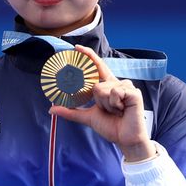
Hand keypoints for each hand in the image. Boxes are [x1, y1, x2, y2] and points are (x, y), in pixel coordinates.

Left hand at [49, 45, 153, 160]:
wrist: (124, 138)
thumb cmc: (110, 126)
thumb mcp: (87, 117)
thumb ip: (71, 112)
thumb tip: (52, 109)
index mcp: (107, 86)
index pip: (96, 67)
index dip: (88, 56)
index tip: (76, 48)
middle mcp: (116, 83)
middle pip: (94, 85)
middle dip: (97, 101)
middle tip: (107, 111)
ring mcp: (126, 86)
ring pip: (101, 89)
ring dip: (106, 105)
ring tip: (117, 111)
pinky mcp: (133, 92)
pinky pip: (113, 94)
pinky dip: (114, 105)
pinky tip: (123, 110)